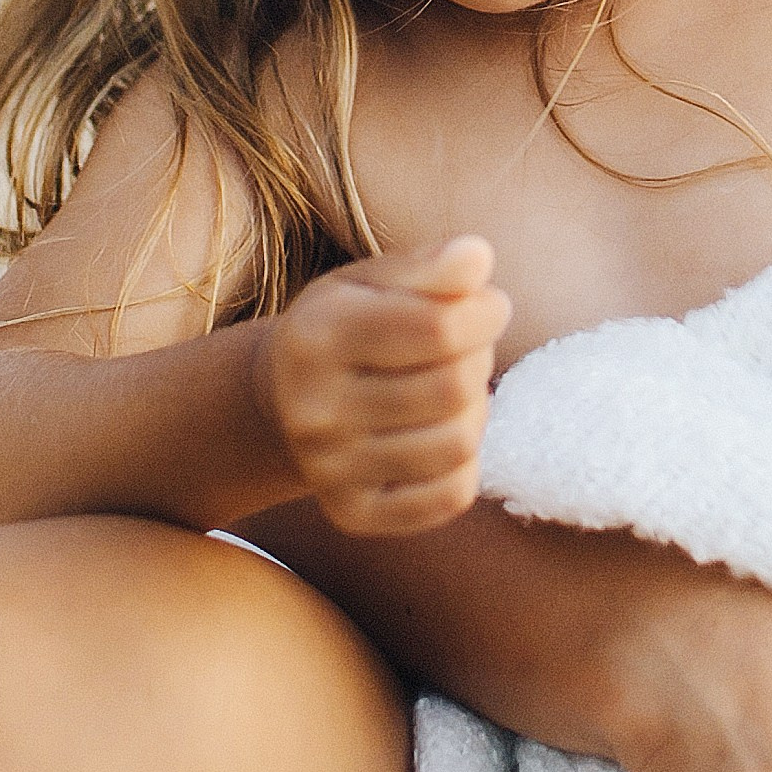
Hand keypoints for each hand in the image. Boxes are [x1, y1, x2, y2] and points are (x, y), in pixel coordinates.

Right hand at [257, 235, 508, 536]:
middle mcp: (313, 408)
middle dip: (478, 360)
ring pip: (457, 445)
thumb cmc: (346, 326)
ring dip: (475, 411)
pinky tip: (440, 434)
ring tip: (452, 391)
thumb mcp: (372, 281)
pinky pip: (450, 496)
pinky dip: (465, 464)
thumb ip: (428, 267)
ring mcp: (329, 469)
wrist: (281, 402)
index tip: (490, 306)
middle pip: (452, 388)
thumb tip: (477, 258)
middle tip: (465, 349)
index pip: (437, 329)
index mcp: (317, 334)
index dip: (485, 313)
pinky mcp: (353, 514)